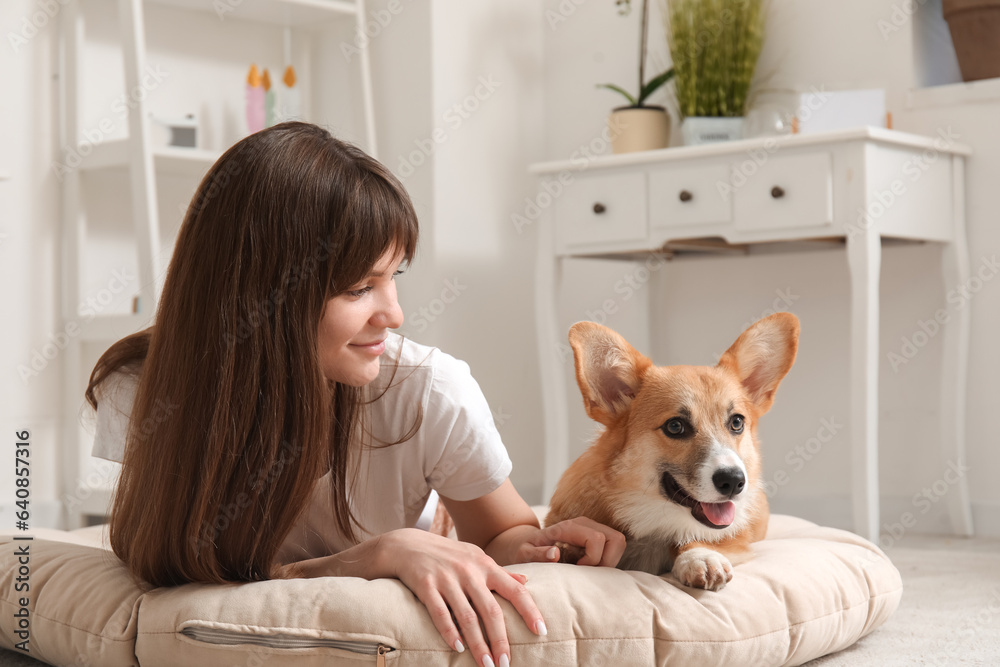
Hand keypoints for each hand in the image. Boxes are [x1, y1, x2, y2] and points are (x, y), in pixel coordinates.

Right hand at [384, 528, 544, 666]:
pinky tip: (457, 648)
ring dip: (478, 644)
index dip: (529, 611)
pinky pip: (440, 613)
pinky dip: (449, 632)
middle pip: (491, 610)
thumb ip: (500, 571)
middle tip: (506, 664)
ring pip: (467, 616)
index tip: (541, 631)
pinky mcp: (426, 585)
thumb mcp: (476, 557)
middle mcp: (469, 571)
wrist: (407, 545)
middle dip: (500, 640)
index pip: (514, 590)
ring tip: (486, 665)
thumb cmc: (447, 554)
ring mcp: (447, 578)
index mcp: (486, 565)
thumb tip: (527, 580)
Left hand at [508, 516, 625, 566]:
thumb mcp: (524, 554)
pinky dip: (609, 560)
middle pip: (616, 539)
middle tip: (590, 574)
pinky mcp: (596, 536)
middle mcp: (584, 524)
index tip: (578, 570)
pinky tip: (591, 568)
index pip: (597, 539)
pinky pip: (614, 546)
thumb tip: (555, 554)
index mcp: (569, 528)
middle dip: (608, 561)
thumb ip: (537, 554)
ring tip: (591, 572)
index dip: (593, 559)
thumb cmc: (526, 549)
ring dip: (610, 561)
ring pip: (618, 542)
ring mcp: (592, 529)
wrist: (527, 542)